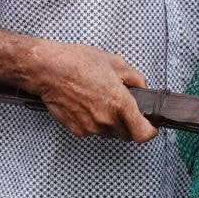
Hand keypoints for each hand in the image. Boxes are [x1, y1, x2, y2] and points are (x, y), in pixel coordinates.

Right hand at [29, 43, 156, 142]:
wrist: (49, 69)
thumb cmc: (77, 63)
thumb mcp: (114, 63)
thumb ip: (135, 78)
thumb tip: (142, 86)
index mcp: (120, 104)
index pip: (143, 134)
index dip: (150, 131)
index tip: (150, 125)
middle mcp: (106, 120)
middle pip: (127, 134)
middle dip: (129, 123)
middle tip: (122, 107)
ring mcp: (91, 127)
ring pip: (109, 132)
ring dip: (110, 122)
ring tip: (99, 100)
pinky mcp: (77, 130)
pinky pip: (92, 130)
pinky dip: (93, 121)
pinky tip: (86, 105)